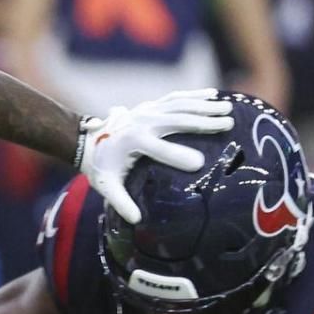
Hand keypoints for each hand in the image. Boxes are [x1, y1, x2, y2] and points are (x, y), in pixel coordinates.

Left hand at [81, 89, 234, 223]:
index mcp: (132, 142)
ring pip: (179, 105)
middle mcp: (141, 122)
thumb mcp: (106, 186)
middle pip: (176, 120)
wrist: (86, 142)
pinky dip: (193, 95)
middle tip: (227, 125)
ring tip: (227, 109)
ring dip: (204, 105)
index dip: (178, 156)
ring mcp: (146, 111)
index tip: (200, 164)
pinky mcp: (150, 106)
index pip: (159, 149)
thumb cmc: (101, 167)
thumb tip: (136, 219)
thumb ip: (120, 202)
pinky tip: (212, 94)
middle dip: (203, 122)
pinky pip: (174, 98)